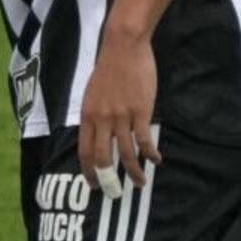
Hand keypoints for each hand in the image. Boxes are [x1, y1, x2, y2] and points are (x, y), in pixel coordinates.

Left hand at [75, 26, 159, 189]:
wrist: (123, 47)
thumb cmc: (110, 69)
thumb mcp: (92, 94)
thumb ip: (94, 115)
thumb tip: (97, 133)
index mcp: (87, 115)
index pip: (84, 151)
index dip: (88, 171)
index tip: (94, 184)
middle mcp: (101, 119)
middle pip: (102, 158)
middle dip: (108, 179)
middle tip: (115, 193)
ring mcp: (121, 116)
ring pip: (125, 153)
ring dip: (133, 172)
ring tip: (140, 183)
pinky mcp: (140, 111)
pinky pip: (144, 140)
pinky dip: (150, 153)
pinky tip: (156, 160)